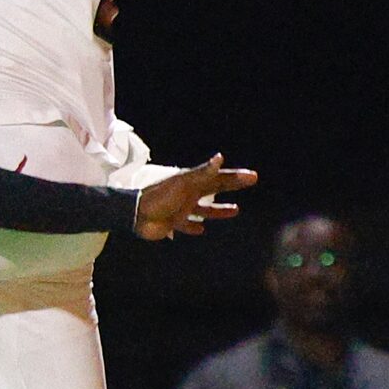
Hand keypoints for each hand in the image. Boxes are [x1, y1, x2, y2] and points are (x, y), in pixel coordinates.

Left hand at [133, 154, 257, 240]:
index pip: (219, 179)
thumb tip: (220, 158)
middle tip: (250, 183)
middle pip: (214, 189)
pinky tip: (202, 230)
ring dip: (219, 210)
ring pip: (205, 209)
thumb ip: (202, 173)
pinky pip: (187, 225)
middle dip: (232, 186)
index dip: (235, 177)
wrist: (136, 214)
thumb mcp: (183, 184)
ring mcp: (181, 208)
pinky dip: (195, 227)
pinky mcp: (173, 222)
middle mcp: (189, 194)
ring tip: (236, 210)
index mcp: (192, 183)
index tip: (253, 176)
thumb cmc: (160, 198)